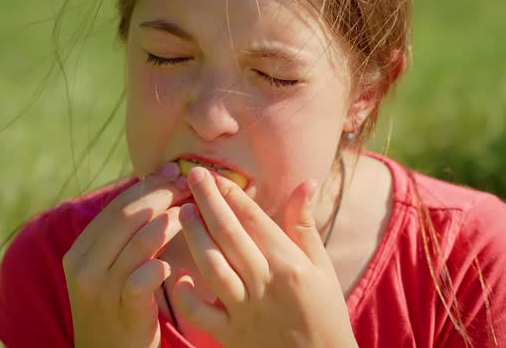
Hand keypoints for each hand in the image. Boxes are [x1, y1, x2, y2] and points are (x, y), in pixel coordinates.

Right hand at [63, 163, 190, 347]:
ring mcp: (101, 290)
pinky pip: (142, 279)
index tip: (172, 171)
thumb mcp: (108, 270)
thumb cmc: (117, 307)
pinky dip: (160, 265)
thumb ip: (123, 235)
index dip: (146, 186)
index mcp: (79, 252)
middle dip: (161, 196)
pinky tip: (175, 261)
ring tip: (191, 213)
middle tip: (187, 185)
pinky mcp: (122, 311)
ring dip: (169, 224)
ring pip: (138, 244)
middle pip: (127, 218)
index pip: (115, 207)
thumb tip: (153, 185)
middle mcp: (83, 268)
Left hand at [172, 167, 357, 347]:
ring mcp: (246, 311)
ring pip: (213, 266)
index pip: (254, 220)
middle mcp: (265, 284)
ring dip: (195, 237)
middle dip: (208, 201)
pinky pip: (201, 314)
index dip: (231, 194)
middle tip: (192, 176)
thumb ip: (305, 225)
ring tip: (183, 213)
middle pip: (229, 235)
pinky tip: (180, 276)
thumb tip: (306, 182)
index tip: (213, 174)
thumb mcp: (322, 267)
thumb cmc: (325, 313)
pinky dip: (187, 295)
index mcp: (289, 264)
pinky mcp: (231, 336)